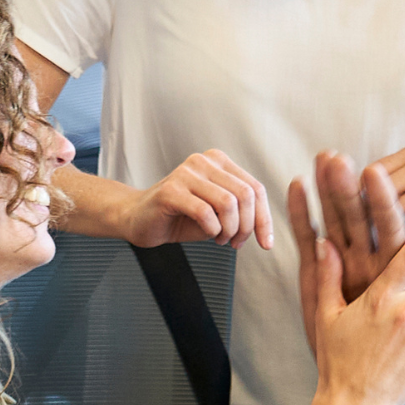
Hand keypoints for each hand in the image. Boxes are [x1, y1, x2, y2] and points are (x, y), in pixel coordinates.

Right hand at [120, 150, 272, 250]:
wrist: (138, 219)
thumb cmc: (179, 217)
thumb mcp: (218, 213)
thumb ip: (240, 212)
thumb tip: (264, 229)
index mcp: (219, 162)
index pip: (255, 188)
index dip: (264, 218)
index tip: (265, 243)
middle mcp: (204, 161)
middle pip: (245, 195)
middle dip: (247, 227)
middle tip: (236, 243)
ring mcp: (186, 173)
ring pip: (228, 203)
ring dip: (229, 230)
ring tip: (220, 239)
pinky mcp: (171, 190)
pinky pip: (205, 213)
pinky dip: (212, 230)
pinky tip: (208, 235)